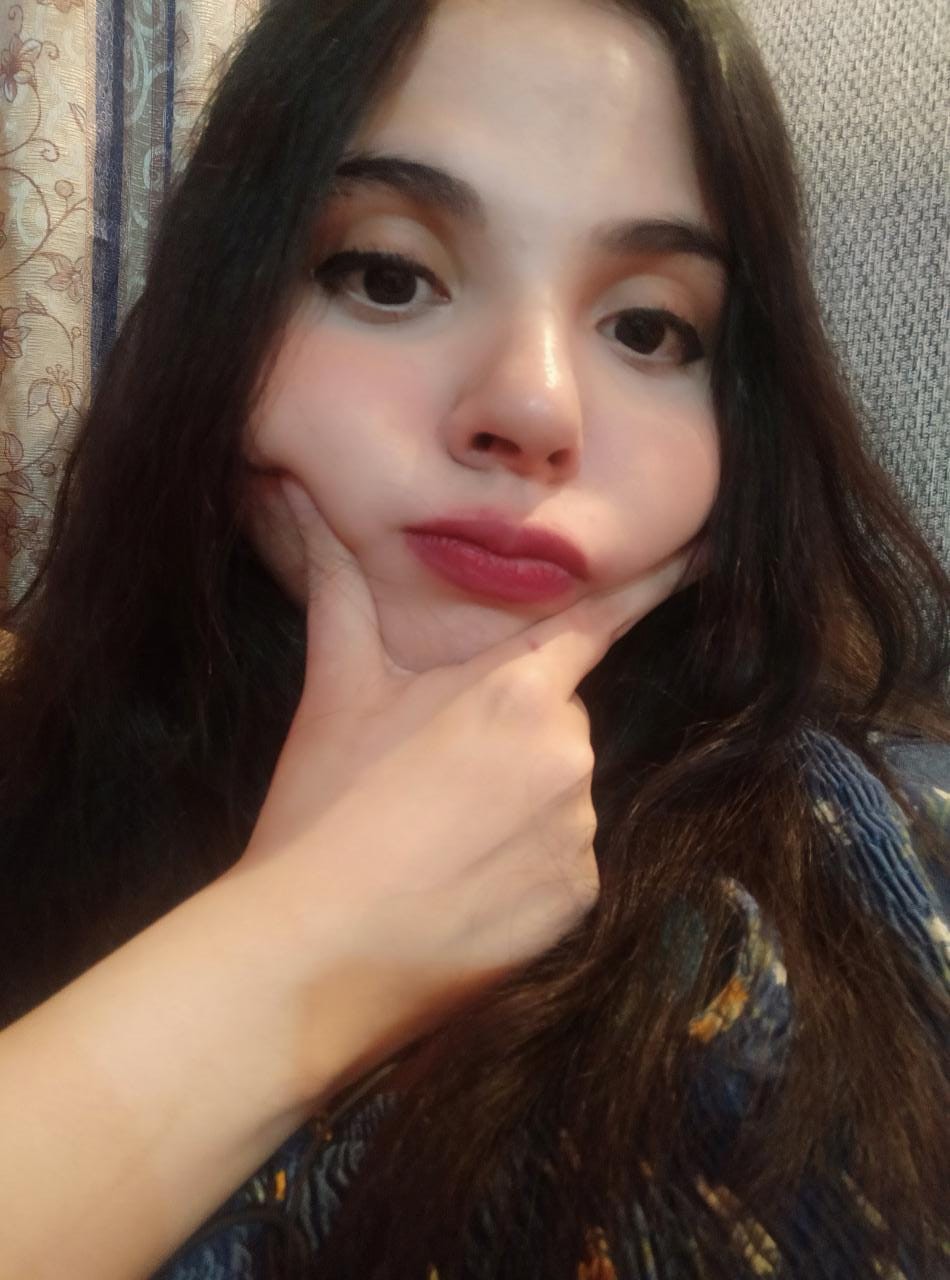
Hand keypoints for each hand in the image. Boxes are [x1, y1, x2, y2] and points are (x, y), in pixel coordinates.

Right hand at [227, 476, 700, 1094]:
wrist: (316, 953)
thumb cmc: (324, 809)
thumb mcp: (334, 692)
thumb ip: (339, 589)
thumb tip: (294, 494)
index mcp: (519, 691)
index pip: (601, 621)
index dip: (653, 583)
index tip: (704, 553)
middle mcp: (571, 754)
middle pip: (556, 719)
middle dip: (509, 732)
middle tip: (433, 774)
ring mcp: (582, 833)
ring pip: (561, 794)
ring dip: (518, 804)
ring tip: (437, 840)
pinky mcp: (581, 903)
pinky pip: (565, 862)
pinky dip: (527, 868)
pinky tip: (464, 887)